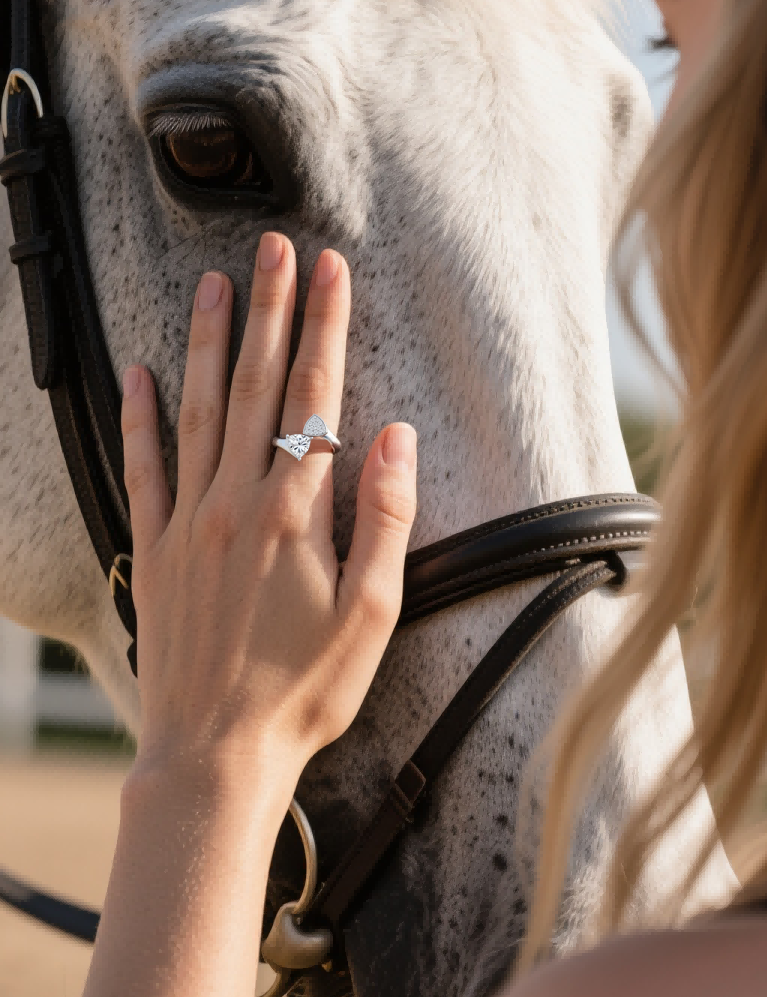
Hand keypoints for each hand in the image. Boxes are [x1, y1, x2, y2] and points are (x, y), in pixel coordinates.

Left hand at [120, 233, 416, 779]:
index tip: (331, 269)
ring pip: (197, 409)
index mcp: (295, 513)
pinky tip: (139, 373)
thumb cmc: (304, 690)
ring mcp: (188, 521)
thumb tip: (395, 437)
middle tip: (273, 247)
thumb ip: (386, 518)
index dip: (326, 326)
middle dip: (269, 309)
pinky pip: (142, 467)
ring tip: (214, 281)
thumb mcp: (374, 614)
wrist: (217, 752)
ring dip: (207, 340)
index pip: (316, 396)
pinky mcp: (153, 549)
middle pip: (256, 384)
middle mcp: (237, 501)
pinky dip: (139, 416)